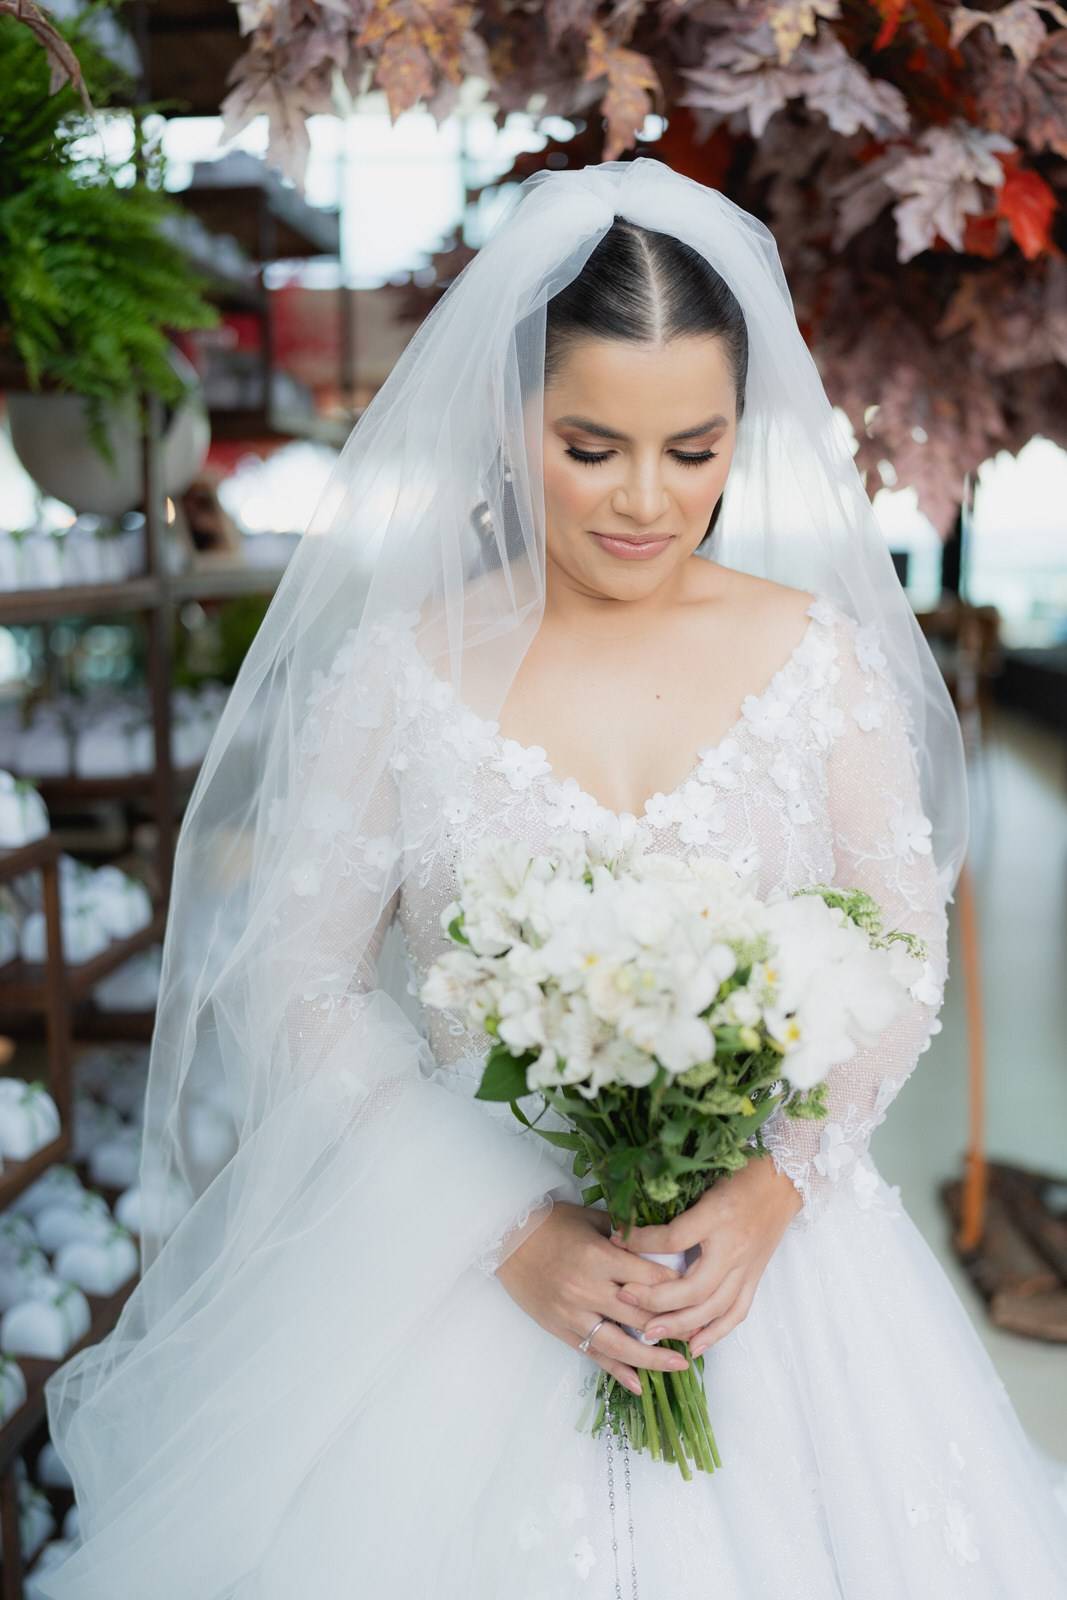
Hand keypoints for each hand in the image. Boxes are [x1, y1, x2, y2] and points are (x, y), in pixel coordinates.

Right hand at [494, 1201, 694, 1395]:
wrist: (506, 1239)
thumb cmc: (551, 1223)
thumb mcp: (593, 1219)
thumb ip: (627, 1236)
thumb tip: (664, 1248)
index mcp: (600, 1258)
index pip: (651, 1279)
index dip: (680, 1288)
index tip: (702, 1293)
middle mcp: (588, 1290)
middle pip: (641, 1315)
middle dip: (675, 1327)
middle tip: (701, 1332)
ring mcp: (573, 1314)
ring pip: (620, 1345)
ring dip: (652, 1358)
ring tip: (679, 1365)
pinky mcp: (561, 1329)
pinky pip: (593, 1355)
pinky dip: (617, 1372)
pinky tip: (639, 1384)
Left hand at [609, 1156, 803, 1356]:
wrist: (783, 1180)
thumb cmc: (741, 1173)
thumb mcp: (704, 1179)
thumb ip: (676, 1204)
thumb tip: (636, 1221)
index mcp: (717, 1215)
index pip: (674, 1238)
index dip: (642, 1242)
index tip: (617, 1240)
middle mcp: (733, 1246)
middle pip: (693, 1287)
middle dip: (656, 1299)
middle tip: (624, 1298)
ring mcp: (747, 1266)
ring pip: (713, 1307)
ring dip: (681, 1324)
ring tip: (650, 1333)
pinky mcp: (755, 1277)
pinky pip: (737, 1312)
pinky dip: (716, 1332)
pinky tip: (694, 1346)